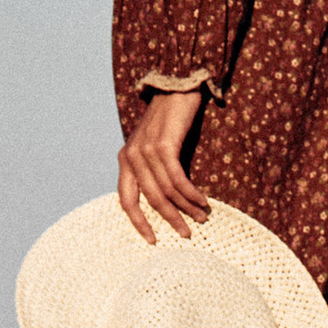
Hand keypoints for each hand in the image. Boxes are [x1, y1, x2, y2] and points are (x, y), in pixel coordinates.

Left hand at [117, 85, 210, 243]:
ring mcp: (146, 151)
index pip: (126, 200)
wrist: (176, 87)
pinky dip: (191, 193)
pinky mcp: (164, 146)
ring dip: (187, 208)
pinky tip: (203, 201)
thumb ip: (152, 170)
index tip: (152, 240)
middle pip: (150, 200)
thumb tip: (166, 201)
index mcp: (125, 160)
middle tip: (186, 235)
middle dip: (171, 220)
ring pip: (166, 191)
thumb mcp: (154, 147)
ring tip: (203, 218)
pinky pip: (178, 178)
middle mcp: (131, 157)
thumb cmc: (169, 120)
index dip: (138, 223)